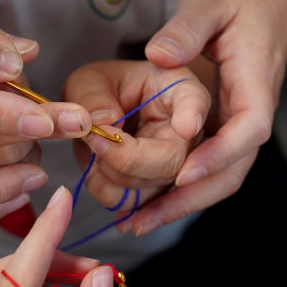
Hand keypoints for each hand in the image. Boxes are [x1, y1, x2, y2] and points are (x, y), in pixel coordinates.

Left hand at [62, 60, 209, 213]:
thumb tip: (104, 123)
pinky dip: (109, 193)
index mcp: (179, 90)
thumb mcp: (90, 81)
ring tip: (95, 152)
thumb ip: (93, 96)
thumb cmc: (105, 92)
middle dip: (127, 159)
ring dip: (112, 176)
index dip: (194, 115)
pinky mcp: (164, 193)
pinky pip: (138, 205)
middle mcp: (190, 131)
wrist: (105, 119)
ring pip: (154, 189)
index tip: (187, 126)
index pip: (195, 100)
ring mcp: (183, 166)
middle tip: (93, 139)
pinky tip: (100, 173)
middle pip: (175, 159)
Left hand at [142, 0, 286, 233]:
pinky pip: (210, 168)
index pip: (248, 129)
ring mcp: (241, 126)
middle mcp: (253, 114)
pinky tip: (147, 202)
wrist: (271, 2)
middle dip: (190, 199)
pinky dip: (182, 190)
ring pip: (222, 177)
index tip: (182, 173)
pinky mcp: (227, 130)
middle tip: (142, 220)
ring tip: (135, 223)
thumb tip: (158, 55)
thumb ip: (186, 27)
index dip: (218, 155)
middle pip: (234, 171)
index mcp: (255, 85)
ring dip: (183, 204)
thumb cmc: (240, 0)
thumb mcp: (211, 2)